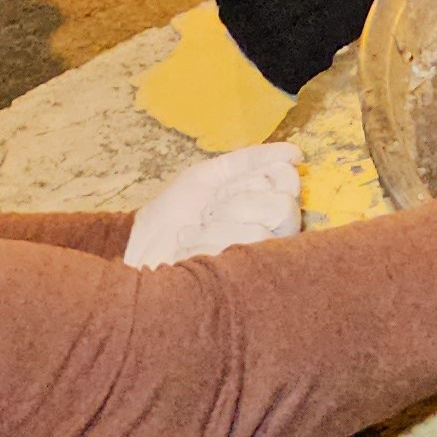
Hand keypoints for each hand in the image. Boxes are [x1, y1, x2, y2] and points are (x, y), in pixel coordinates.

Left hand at [121, 144, 304, 266]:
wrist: (142, 245)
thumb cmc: (177, 211)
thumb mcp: (212, 175)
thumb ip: (252, 160)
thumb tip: (295, 154)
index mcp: (270, 205)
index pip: (288, 179)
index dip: (251, 179)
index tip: (221, 189)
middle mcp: (276, 235)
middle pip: (283, 206)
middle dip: (234, 202)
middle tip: (208, 211)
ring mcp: (261, 262)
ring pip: (259, 231)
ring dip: (214, 226)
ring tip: (193, 232)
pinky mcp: (244, 282)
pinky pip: (239, 252)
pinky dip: (205, 243)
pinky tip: (189, 250)